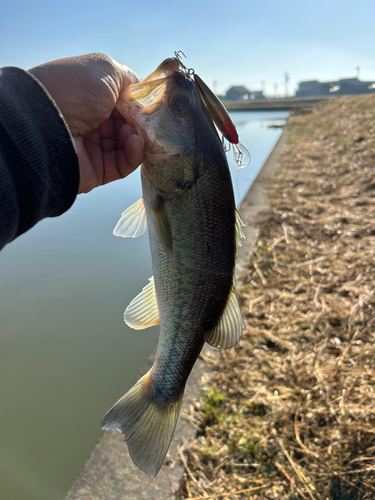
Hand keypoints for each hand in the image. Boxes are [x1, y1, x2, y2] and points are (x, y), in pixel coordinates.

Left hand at [29, 53, 143, 193]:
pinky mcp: (97, 170)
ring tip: (136, 132)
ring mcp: (93, 147)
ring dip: (138, 137)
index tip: (151, 104)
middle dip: (141, 122)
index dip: (139, 103)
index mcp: (89, 96)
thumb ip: (129, 79)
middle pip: (128, 124)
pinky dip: (134, 154)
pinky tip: (135, 143)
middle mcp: (90, 121)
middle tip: (149, 121)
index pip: (123, 102)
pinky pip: (123, 164)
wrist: (45, 124)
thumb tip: (142, 97)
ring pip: (128, 145)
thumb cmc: (74, 90)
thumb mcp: (106, 70)